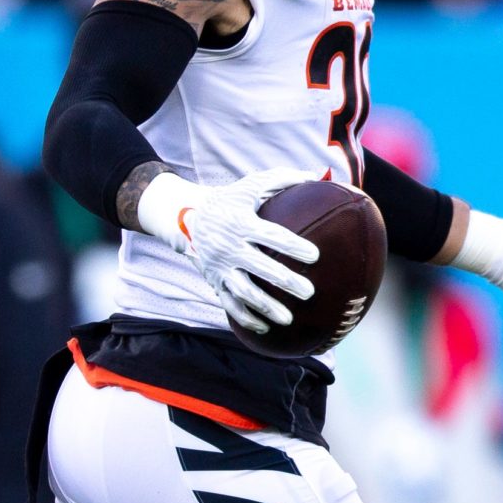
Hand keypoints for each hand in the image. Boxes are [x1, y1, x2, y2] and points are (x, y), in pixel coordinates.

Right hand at [137, 168, 321, 336]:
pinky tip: (265, 327)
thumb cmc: (230, 200)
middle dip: (285, 281)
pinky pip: (229, 304)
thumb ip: (282, 179)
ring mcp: (221, 266)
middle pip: (261, 268)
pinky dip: (245, 318)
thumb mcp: (250, 185)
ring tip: (289, 319)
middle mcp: (230, 246)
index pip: (271, 235)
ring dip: (266, 307)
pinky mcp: (215, 281)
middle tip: (309, 292)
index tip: (315, 255)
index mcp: (241, 222)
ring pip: (244, 291)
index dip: (293, 246)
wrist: (187, 216)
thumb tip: (315, 175)